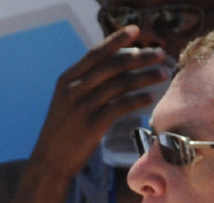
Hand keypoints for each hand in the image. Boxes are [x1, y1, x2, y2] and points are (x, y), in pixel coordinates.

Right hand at [30, 25, 169, 178]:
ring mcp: (83, 106)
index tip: (136, 30)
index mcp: (67, 79)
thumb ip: (86, 84)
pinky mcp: (92, 125)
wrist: (49, 161)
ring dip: (145, 77)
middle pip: (113, 65)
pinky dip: (137, 100)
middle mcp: (74, 89)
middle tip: (160, 53)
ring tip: (163, 74)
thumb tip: (115, 67)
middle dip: (140, 57)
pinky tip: (150, 97)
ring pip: (120, 84)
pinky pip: (120, 106)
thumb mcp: (67, 101)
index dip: (117, 39)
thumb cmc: (63, 132)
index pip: (96, 53)